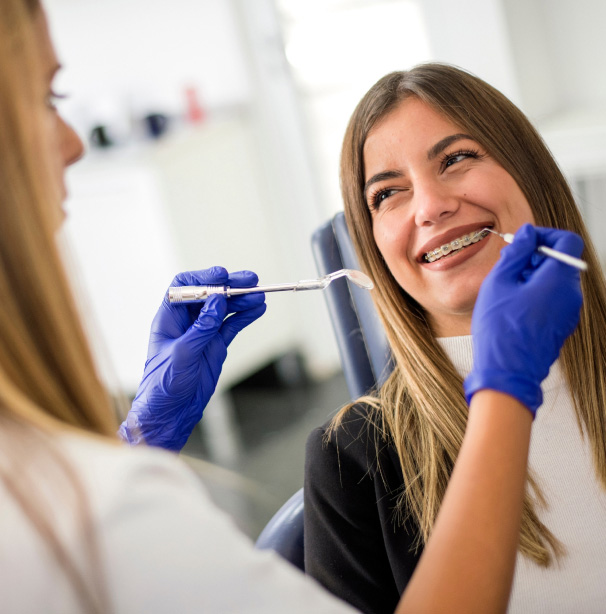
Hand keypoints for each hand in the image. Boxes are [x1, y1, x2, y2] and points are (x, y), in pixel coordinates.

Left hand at [119, 266, 265, 449]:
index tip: (222, 276)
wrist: (171, 412)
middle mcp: (187, 321)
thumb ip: (201, 327)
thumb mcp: (182, 354)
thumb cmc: (164, 384)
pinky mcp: (216, 344)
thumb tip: (218, 300)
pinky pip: (233, 325)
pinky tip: (258, 309)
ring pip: (225, 308)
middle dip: (230, 285)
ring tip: (259, 296)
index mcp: (169, 317)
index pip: (185, 286)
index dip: (203, 278)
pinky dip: (246, 316)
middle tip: (251, 280)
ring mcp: (203, 332)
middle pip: (210, 293)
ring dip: (242, 300)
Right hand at [464, 224, 583, 415]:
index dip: (544, 235)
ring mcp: (569, 313)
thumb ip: (515, 253)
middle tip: (506, 265)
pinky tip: (512, 306)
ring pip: (555, 281)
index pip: (567, 241)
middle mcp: (571, 295)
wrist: (507, 372)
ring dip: (533, 276)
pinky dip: (536, 294)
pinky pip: (553, 299)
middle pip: (560, 261)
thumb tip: (527, 234)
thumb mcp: (499, 282)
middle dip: (534, 257)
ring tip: (506, 289)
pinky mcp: (562, 326)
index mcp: (559, 280)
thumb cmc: (500, 329)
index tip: (522, 241)